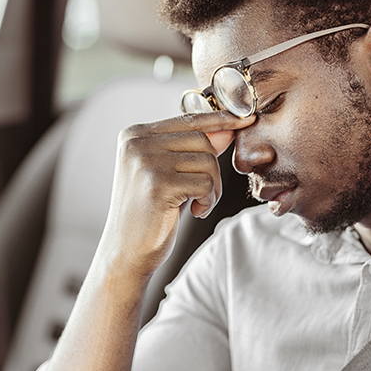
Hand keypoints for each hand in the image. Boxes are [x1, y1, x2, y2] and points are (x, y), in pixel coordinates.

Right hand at [99, 111, 254, 279]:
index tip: (244, 119)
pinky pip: (204, 183)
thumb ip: (192, 150)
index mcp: (135, 134)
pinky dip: (208, 200)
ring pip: (207, 161)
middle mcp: (136, 142)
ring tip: (198, 204)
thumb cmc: (149, 214)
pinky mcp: (157, 184)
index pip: (188, 118)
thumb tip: (228, 128)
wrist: (126, 252)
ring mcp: (145, 161)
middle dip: (213, 169)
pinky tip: (195, 211)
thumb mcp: (170, 174)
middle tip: (205, 195)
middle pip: (202, 139)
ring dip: (212, 187)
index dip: (220, 119)